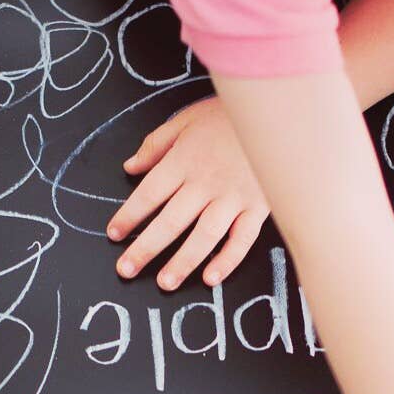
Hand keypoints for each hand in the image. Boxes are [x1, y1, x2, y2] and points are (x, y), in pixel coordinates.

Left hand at [107, 96, 267, 289]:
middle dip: (145, 248)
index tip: (114, 233)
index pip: (149, 194)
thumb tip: (130, 167)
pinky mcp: (259, 206)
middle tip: (126, 270)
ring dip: (182, 262)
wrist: (280, 111)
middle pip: (171, 221)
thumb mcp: (186, 119)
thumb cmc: (230, 114)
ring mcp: (234, 197)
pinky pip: (242, 239)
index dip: (129, 216)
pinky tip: (210, 277)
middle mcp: (206, 182)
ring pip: (204, 236)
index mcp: (184, 160)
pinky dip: (227, 260)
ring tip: (165, 282)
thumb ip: (156, 144)